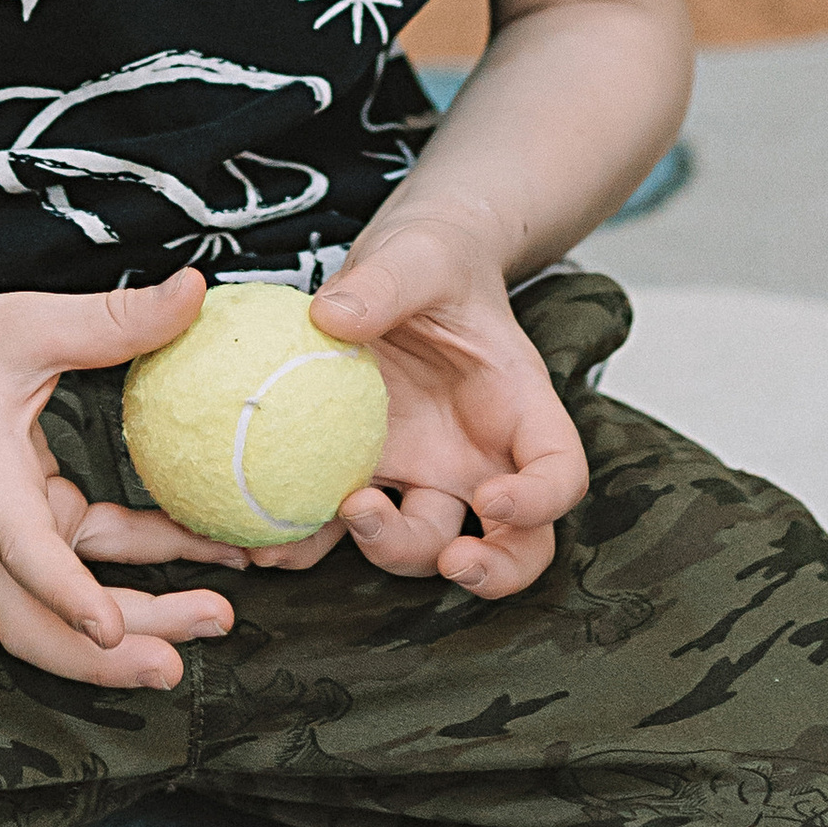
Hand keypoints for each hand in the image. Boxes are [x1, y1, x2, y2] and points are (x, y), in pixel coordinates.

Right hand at [0, 270, 252, 690]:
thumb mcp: (28, 323)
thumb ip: (114, 319)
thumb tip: (198, 290)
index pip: (21, 552)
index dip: (65, 594)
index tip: (108, 627)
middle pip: (39, 623)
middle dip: (111, 654)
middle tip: (190, 651)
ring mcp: (5, 536)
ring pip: (60, 610)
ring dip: (135, 621)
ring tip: (217, 612)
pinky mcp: (24, 524)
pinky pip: (84, 560)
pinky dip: (141, 566)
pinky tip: (204, 550)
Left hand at [299, 205, 588, 599]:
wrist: (394, 269)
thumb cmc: (430, 262)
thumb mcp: (417, 257)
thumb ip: (385, 283)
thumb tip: (332, 316)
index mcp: (518, 407)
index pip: (559, 473)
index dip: (540, 502)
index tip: (494, 501)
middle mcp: (480, 456)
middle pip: (512, 543)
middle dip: (492, 569)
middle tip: (452, 560)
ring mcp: (422, 473)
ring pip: (427, 545)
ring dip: (391, 551)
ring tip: (345, 515)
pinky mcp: (365, 473)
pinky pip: (342, 525)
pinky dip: (311, 542)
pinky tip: (268, 542)